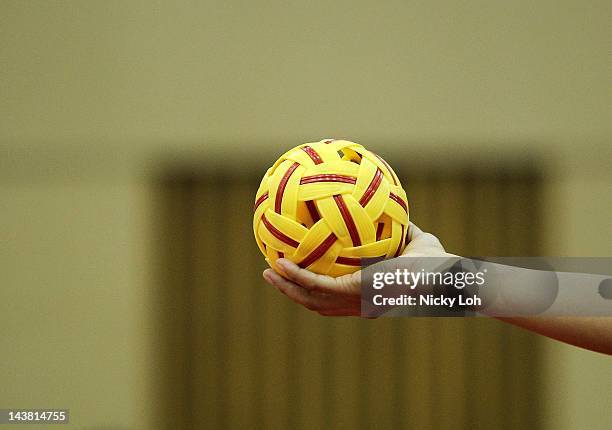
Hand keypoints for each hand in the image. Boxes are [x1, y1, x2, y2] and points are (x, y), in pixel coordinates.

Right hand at [262, 223, 449, 316]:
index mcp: (368, 298)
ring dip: (287, 288)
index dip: (314, 289)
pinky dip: (296, 276)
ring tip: (267, 272)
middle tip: (273, 275)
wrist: (441, 273)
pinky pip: (316, 285)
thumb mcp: (414, 241)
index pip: (334, 298)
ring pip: (309, 300)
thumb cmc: (435, 262)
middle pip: (315, 304)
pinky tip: (280, 264)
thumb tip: (388, 208)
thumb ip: (398, 230)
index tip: (298, 275)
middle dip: (292, 292)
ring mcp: (353, 302)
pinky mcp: (351, 292)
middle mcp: (358, 305)